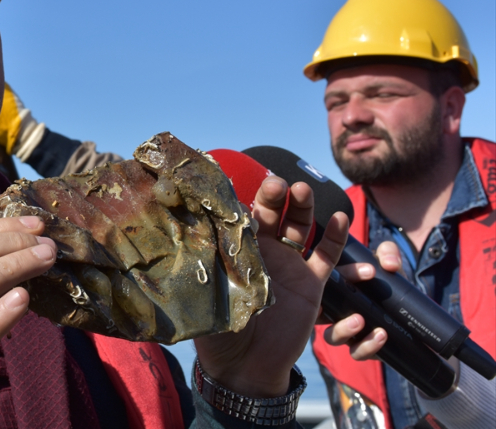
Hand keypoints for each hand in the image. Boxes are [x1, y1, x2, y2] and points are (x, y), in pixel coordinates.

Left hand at [194, 177, 348, 396]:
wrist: (247, 367)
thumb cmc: (221, 332)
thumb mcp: (213, 296)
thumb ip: (216, 266)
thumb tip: (208, 233)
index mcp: (234, 252)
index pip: (240, 217)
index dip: (243, 201)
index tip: (241, 186)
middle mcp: (262, 253)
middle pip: (271, 214)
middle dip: (274, 196)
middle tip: (276, 183)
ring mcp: (288, 265)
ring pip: (299, 227)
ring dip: (302, 207)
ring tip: (303, 190)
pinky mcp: (311, 283)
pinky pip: (326, 256)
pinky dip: (335, 237)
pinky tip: (341, 217)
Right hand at [320, 240, 402, 359]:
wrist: (406, 307)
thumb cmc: (386, 278)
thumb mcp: (386, 261)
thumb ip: (388, 254)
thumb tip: (390, 265)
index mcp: (335, 286)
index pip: (330, 278)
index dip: (347, 273)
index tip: (370, 271)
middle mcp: (334, 309)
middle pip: (320, 311)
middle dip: (330, 306)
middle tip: (356, 310)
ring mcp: (345, 329)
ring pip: (332, 336)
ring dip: (344, 331)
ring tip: (363, 323)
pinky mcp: (360, 346)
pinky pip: (356, 352)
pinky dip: (366, 347)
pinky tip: (381, 337)